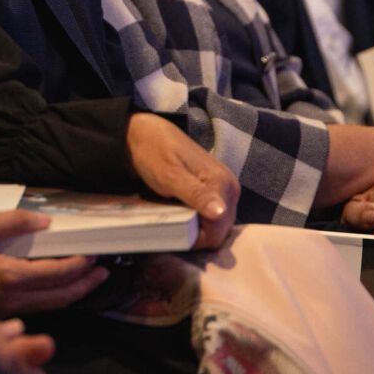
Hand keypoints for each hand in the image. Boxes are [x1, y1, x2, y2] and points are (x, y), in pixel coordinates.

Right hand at [0, 212, 109, 315]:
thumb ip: (13, 222)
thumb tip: (43, 222)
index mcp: (7, 276)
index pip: (56, 275)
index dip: (79, 266)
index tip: (91, 257)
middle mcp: (10, 299)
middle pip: (60, 297)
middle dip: (85, 285)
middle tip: (102, 273)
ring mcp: (5, 310)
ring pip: (50, 306)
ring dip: (72, 294)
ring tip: (87, 280)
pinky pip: (35, 308)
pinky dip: (53, 298)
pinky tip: (58, 288)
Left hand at [124, 113, 236, 247]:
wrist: (144, 133)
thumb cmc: (153, 152)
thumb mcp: (170, 176)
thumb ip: (196, 194)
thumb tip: (220, 213)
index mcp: (222, 184)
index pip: (218, 231)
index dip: (197, 240)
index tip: (174, 237)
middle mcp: (229, 187)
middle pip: (220, 229)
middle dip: (199, 235)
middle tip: (173, 229)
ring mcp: (223, 188)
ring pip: (217, 224)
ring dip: (198, 228)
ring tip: (176, 220)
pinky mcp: (214, 189)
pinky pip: (211, 214)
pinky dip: (197, 219)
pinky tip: (182, 214)